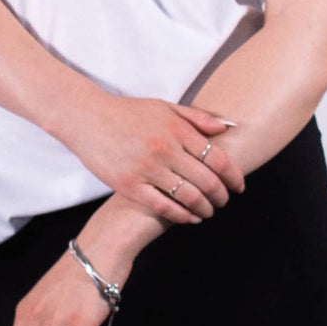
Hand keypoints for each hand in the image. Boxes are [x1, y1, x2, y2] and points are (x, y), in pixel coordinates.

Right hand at [58, 93, 244, 224]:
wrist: (87, 118)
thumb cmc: (128, 113)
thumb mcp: (165, 107)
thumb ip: (196, 118)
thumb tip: (226, 128)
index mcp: (177, 130)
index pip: (217, 158)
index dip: (233, 176)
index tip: (239, 186)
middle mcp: (165, 150)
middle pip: (207, 181)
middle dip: (221, 196)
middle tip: (224, 201)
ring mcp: (147, 169)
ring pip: (188, 197)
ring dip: (204, 208)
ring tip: (208, 212)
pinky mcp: (129, 185)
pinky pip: (162, 206)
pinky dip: (181, 216)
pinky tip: (189, 218)